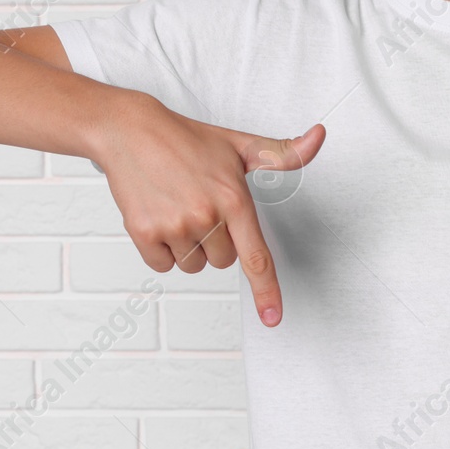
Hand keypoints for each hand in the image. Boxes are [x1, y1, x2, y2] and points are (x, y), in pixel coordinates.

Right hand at [93, 95, 323, 326]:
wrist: (130, 131)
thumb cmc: (187, 140)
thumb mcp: (240, 146)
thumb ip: (283, 154)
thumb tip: (319, 137)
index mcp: (234, 199)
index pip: (256, 256)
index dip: (266, 291)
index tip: (273, 318)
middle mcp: (206, 215)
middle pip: (223, 262)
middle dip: (216, 240)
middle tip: (200, 204)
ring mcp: (174, 226)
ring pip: (193, 266)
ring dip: (188, 246)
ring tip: (178, 207)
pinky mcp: (144, 233)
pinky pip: (163, 265)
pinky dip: (161, 249)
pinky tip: (159, 216)